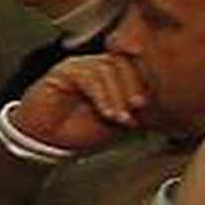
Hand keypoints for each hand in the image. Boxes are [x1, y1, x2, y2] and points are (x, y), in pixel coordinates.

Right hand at [8, 54, 148, 151]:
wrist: (46, 141)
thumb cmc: (80, 130)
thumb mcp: (115, 120)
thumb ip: (132, 108)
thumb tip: (159, 105)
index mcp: (111, 74)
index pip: (134, 67)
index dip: (143, 83)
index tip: (148, 106)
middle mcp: (96, 65)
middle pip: (123, 62)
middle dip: (133, 87)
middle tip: (138, 109)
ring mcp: (80, 65)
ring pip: (107, 68)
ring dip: (118, 95)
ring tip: (120, 117)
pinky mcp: (63, 71)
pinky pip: (88, 77)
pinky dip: (102, 96)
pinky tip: (107, 113)